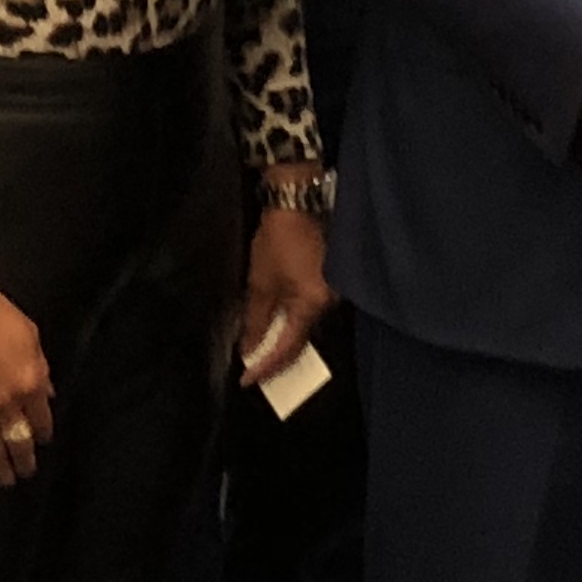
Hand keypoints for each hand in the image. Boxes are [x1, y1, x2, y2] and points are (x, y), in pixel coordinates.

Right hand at [0, 285, 53, 487]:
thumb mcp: (30, 335)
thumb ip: (40, 367)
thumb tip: (48, 394)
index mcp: (29, 382)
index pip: (41, 420)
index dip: (43, 434)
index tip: (43, 441)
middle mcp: (5, 402)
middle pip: (18, 440)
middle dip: (24, 461)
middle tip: (26, 473)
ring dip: (0, 467)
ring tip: (5, 480)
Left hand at [238, 194, 333, 385]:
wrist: (298, 200)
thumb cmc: (278, 238)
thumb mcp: (260, 281)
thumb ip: (255, 320)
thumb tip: (250, 349)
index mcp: (313, 304)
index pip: (289, 348)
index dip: (266, 367)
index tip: (247, 380)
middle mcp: (330, 303)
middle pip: (303, 341)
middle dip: (277, 358)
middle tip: (255, 371)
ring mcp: (333, 292)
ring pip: (307, 327)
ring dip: (285, 339)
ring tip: (262, 351)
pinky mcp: (331, 281)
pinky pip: (311, 312)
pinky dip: (293, 322)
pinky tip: (277, 325)